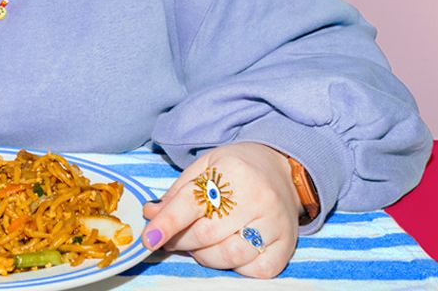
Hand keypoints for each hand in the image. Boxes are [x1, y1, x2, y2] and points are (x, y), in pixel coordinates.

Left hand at [141, 142, 302, 278]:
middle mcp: (258, 197)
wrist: (283, 170)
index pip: (191, 203)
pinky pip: (256, 271)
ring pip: (230, 256)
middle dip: (182, 242)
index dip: (167, 224)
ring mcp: (275, 223)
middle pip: (207, 234)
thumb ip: (177, 192)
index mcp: (233, 172)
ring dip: (205, 257)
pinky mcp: (287, 244)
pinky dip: (237, 268)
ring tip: (200, 245)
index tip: (149, 239)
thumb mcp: (205, 167)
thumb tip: (151, 215)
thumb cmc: (237, 169)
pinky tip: (229, 251)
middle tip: (173, 239)